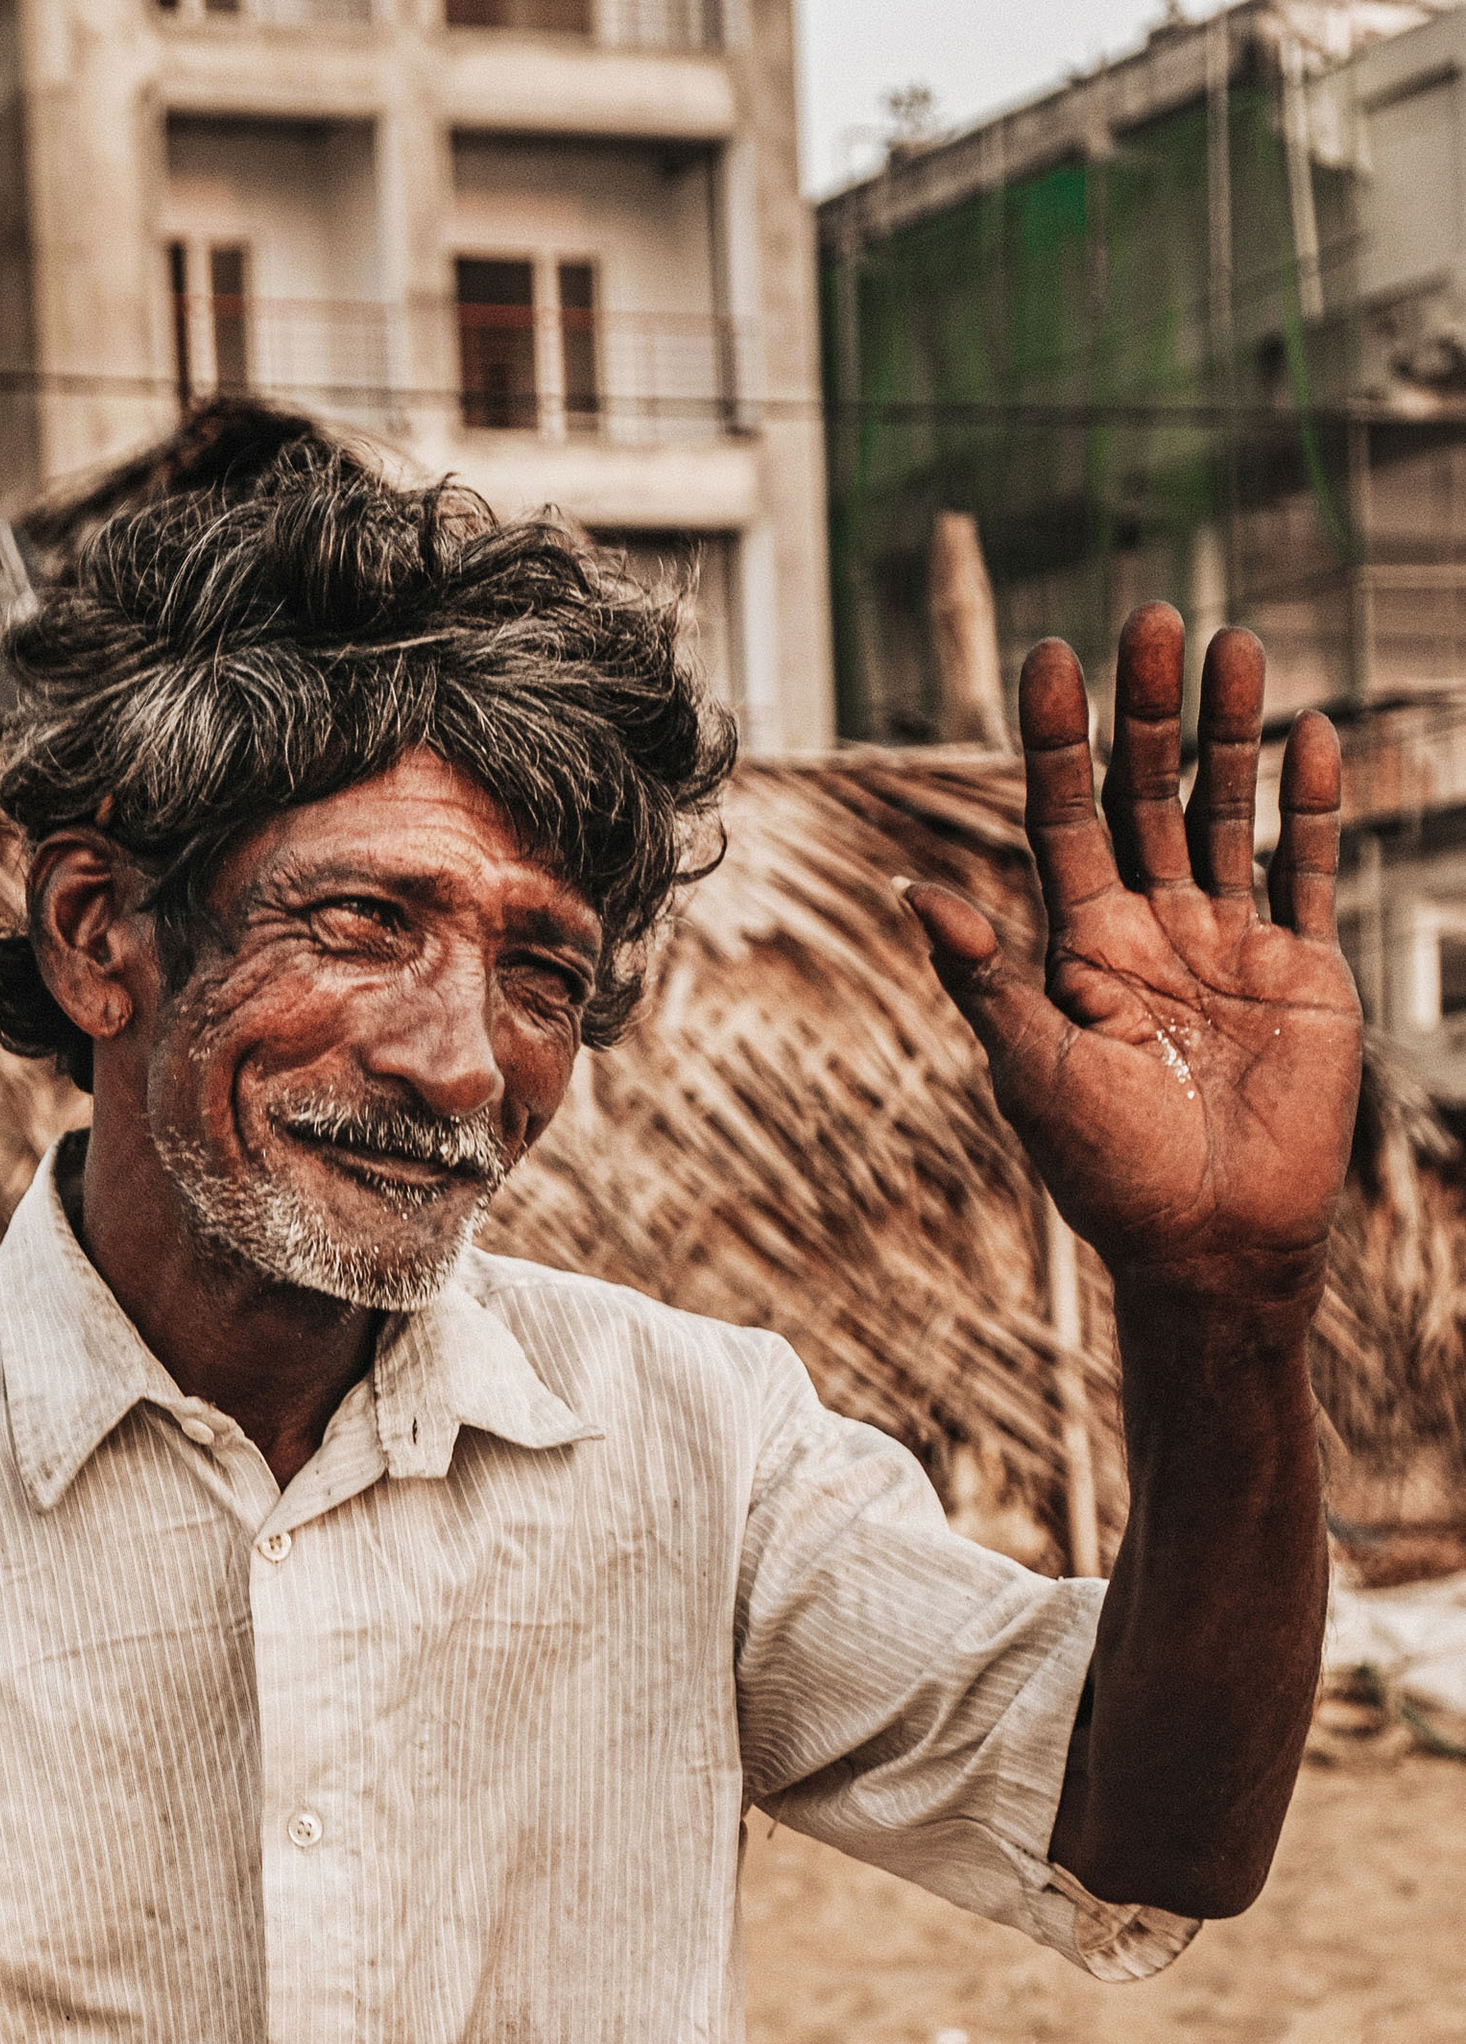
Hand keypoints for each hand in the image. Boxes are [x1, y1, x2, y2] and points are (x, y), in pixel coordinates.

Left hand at [903, 607, 1360, 1310]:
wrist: (1210, 1246)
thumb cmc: (1108, 1174)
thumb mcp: (1032, 1071)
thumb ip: (984, 979)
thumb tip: (915, 894)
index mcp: (1079, 950)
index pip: (1064, 819)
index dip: (1057, 740)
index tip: (1051, 654)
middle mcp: (1152, 933)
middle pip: (1147, 795)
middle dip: (1148, 711)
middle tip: (1152, 616)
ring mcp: (1230, 946)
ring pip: (1228, 813)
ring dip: (1232, 733)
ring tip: (1236, 642)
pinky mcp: (1302, 974)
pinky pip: (1308, 873)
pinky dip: (1310, 808)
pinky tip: (1310, 736)